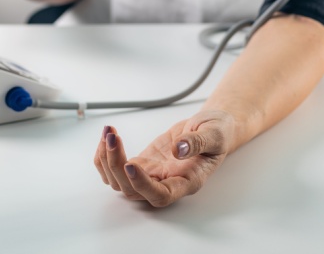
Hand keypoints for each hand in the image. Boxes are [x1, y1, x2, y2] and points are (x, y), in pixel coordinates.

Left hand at [94, 110, 237, 206]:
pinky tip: (109, 134)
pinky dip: (106, 154)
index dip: (142, 185)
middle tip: (112, 136)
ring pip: (119, 181)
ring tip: (109, 132)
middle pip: (131, 190)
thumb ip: (198, 142)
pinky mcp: (142, 163)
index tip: (131, 165)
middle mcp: (165, 183)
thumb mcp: (214, 134)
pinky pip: (116, 168)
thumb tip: (179, 150)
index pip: (160, 195)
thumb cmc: (217, 133)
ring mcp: (151, 175)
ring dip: (107, 159)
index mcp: (186, 182)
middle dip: (116, 164)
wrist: (211, 128)